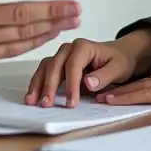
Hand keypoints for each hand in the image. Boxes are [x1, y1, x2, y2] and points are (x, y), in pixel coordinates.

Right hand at [23, 28, 150, 106]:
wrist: (119, 55)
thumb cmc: (119, 61)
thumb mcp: (118, 68)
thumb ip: (104, 76)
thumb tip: (87, 83)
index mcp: (83, 46)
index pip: (73, 65)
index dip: (71, 85)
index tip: (71, 104)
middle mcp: (69, 48)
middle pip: (55, 65)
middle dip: (49, 86)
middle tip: (46, 104)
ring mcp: (61, 55)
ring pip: (45, 67)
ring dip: (38, 84)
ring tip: (31, 101)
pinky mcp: (58, 64)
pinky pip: (44, 72)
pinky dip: (38, 84)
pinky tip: (33, 96)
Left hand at [96, 58, 150, 109]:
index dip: (137, 86)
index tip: (123, 91)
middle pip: (144, 82)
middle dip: (123, 89)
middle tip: (103, 93)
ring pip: (140, 87)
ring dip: (121, 93)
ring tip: (102, 98)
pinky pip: (146, 94)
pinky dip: (128, 97)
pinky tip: (115, 101)